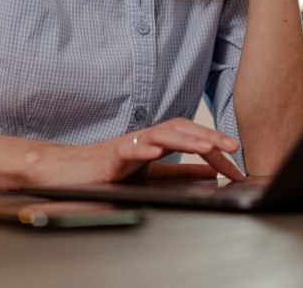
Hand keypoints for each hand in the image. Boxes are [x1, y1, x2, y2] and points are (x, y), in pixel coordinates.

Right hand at [23, 117, 245, 186]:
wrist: (66, 172)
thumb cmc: (106, 170)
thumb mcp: (151, 173)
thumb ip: (179, 173)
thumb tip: (212, 171)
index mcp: (155, 142)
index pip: (190, 136)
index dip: (214, 146)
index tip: (236, 161)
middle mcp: (144, 139)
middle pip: (179, 128)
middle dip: (208, 136)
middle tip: (232, 148)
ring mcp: (126, 145)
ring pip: (158, 135)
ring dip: (184, 140)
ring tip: (206, 147)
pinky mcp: (108, 158)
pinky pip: (126, 150)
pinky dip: (142, 150)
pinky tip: (156, 153)